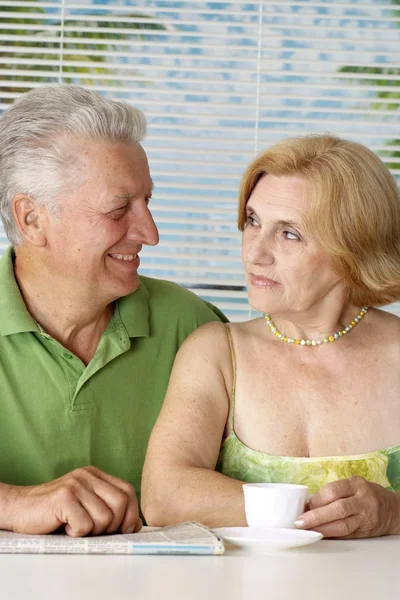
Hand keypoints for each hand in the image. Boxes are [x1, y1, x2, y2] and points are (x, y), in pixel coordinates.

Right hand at [2, 466, 141, 536]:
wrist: (20, 509)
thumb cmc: (54, 513)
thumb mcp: (86, 506)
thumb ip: (109, 509)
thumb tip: (135, 524)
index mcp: (95, 475)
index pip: (127, 491)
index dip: (130, 513)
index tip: (124, 529)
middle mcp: (87, 475)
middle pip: (120, 503)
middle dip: (113, 525)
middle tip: (94, 531)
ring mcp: (75, 485)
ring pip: (104, 518)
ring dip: (92, 532)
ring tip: (75, 527)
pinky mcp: (63, 497)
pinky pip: (85, 525)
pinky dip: (77, 534)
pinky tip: (65, 528)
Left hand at [295, 476, 399, 538]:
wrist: (392, 510)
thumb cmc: (365, 494)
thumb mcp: (352, 486)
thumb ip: (333, 493)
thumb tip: (308, 504)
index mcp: (355, 484)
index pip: (334, 490)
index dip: (317, 499)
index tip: (305, 505)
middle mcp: (362, 500)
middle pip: (338, 509)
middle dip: (316, 516)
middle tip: (300, 522)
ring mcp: (365, 517)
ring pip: (343, 525)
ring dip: (322, 529)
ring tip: (307, 530)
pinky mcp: (364, 531)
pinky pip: (346, 534)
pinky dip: (331, 535)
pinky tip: (320, 535)